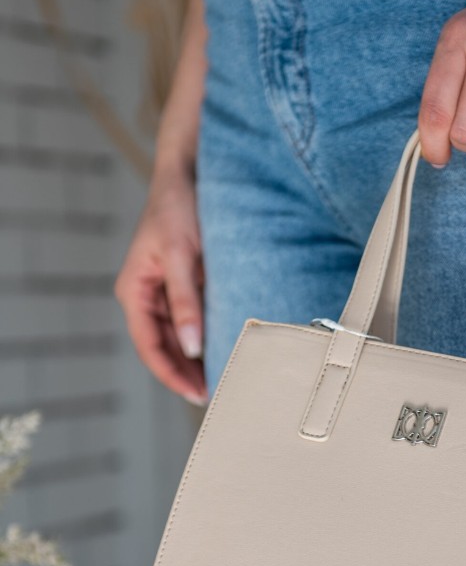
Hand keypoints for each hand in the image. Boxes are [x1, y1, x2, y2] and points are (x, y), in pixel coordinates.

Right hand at [114, 167, 208, 403]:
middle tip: (218, 394)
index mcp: (135, 290)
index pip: (149, 345)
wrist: (192, 171)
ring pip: (182, 337)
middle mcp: (148, 295)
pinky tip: (230, 348)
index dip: (172, 374)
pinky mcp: (189, 285)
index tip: (198, 394)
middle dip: (188, 372)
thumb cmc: (180, 205)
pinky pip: (198, 320)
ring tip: (226, 377)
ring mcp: (168, 292)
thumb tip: (193, 347)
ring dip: (200, 358)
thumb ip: (186, 301)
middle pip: (166, 347)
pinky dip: (211, 336)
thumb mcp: (181, 254)